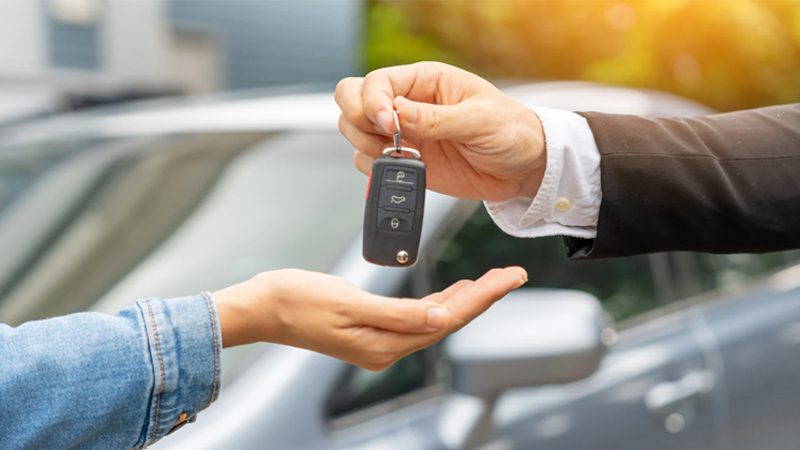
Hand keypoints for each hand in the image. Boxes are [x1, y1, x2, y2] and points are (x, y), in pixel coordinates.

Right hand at [213, 267, 526, 370]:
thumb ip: (398, 314)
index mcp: (384, 344)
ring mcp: (378, 340)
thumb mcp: (349, 303)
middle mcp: (386, 347)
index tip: (510, 278)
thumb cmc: (297, 300)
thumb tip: (442, 320)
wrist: (262, 307)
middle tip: (512, 274)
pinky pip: (415, 317)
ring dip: (464, 299)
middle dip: (482, 297)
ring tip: (491, 280)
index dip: (483, 298)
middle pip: (448, 320)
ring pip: (434, 319)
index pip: (448, 319)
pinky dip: (438, 302)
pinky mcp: (370, 328)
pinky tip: (450, 292)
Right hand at [335, 61, 546, 200]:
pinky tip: (403, 168)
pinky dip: (376, 169)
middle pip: (352, 100)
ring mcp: (403, 134)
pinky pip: (369, 162)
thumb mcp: (479, 120)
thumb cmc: (511, 132)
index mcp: (425, 81)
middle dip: (359, 120)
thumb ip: (436, 119)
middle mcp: (408, 104)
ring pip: (355, 131)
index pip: (376, 82)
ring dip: (365, 145)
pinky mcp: (406, 161)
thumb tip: (398, 113)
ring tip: (398, 155)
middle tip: (384, 139)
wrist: (524, 168)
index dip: (372, 102)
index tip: (389, 124)